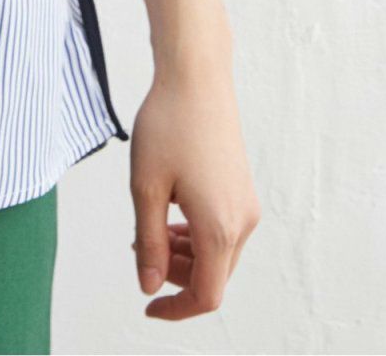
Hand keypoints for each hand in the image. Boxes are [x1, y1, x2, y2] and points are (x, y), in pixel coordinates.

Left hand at [128, 52, 259, 319]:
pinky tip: (171, 212)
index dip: (175, 310)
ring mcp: (246, 205)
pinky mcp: (242, 189)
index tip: (147, 306)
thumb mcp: (145, 185)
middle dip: (175, 276)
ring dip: (184, 255)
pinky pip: (222, 230)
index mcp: (219, 226)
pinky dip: (196, 235)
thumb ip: (149, 241)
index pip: (206, 295)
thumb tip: (150, 286)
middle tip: (139, 247)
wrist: (197, 77)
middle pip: (212, 276)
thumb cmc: (167, 124)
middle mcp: (241, 221)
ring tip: (149, 228)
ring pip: (218, 254)